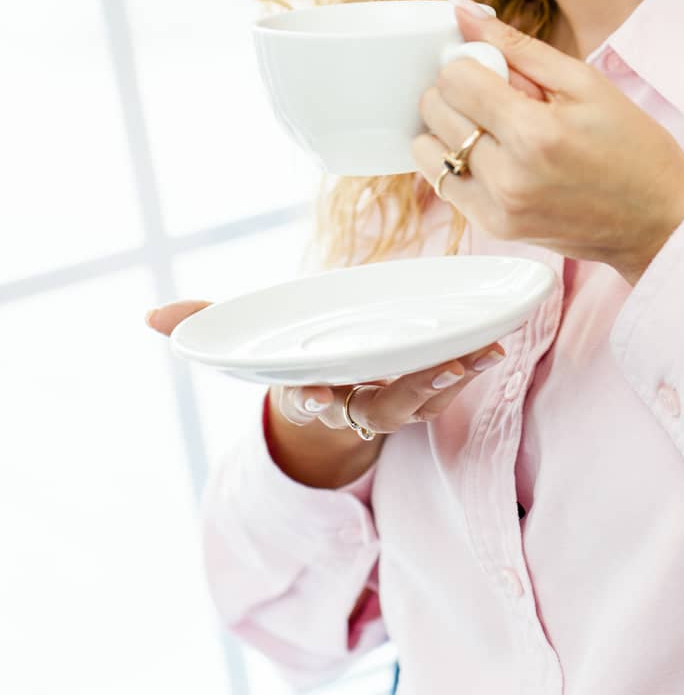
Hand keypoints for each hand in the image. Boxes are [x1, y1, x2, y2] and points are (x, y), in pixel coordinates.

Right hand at [144, 301, 505, 430]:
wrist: (326, 397)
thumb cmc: (290, 356)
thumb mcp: (249, 342)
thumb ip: (208, 325)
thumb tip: (150, 317)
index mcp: (310, 388)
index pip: (311, 399)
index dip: (315, 399)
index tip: (314, 393)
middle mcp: (352, 400)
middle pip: (380, 406)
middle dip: (408, 393)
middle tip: (438, 371)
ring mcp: (389, 397)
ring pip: (422, 399)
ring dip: (452, 379)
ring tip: (481, 354)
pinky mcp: (419, 384)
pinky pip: (445, 383)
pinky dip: (469, 364)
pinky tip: (494, 341)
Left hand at [411, 3, 683, 283]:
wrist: (658, 219)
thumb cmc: (632, 147)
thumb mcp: (584, 82)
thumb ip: (516, 46)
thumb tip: (462, 10)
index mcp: (534, 133)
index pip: (455, 78)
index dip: (470, 61)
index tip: (493, 67)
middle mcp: (508, 176)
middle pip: (434, 110)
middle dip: (458, 91)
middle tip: (497, 95)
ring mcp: (497, 208)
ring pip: (427, 148)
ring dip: (448, 127)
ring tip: (490, 126)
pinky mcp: (494, 229)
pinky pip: (441, 183)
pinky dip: (453, 160)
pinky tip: (489, 153)